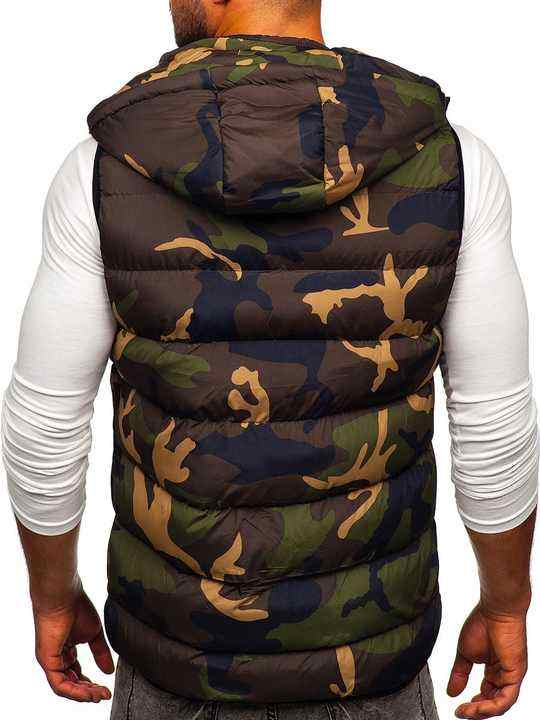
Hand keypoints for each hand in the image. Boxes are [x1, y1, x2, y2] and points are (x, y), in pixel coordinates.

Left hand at [33, 588, 114, 702]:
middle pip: (72, 682)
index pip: (77, 674)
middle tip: (104, 694)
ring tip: (98, 695)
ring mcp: (50, 660)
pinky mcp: (47, 660)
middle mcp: (57, 657)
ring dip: (83, 694)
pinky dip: (74, 691)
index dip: (91, 684)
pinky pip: (59, 684)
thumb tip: (109, 671)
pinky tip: (87, 693)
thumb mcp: (94, 634)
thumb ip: (100, 653)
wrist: (64, 595)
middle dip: (89, 691)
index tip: (106, 688)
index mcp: (67, 650)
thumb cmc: (77, 607)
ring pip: (66, 686)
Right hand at [447, 604, 527, 718]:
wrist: (494, 609)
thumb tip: (451, 692)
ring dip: (482, 711)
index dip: (474, 704)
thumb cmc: (482, 623)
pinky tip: (478, 706)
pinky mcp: (516, 674)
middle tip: (462, 712)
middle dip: (477, 710)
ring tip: (466, 711)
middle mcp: (504, 674)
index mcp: (494, 669)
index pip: (486, 694)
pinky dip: (492, 706)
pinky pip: (506, 698)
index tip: (459, 708)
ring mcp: (511, 675)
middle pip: (493, 702)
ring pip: (500, 704)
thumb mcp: (465, 653)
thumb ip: (459, 674)